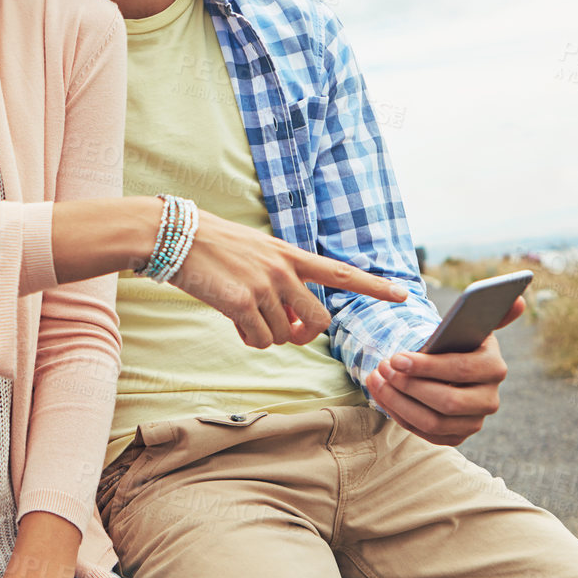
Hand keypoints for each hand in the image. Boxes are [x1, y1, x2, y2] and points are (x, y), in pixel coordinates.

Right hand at [170, 209, 408, 348]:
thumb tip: (291, 322)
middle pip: (317, 322)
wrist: (176, 236)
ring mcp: (263, 287)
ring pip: (284, 335)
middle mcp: (282, 270)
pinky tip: (231, 318)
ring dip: (267, 335)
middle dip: (303, 335)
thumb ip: (282, 281)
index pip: (341, 273)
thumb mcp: (258, 254)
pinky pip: (258, 340)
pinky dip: (247, 339)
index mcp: (291, 255)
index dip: (373, 285)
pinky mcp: (239, 303)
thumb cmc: (215, 246)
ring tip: (243, 314)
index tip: (402, 294)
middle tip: (285, 331)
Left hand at [367, 296, 524, 445]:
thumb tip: (519, 300)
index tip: (397, 357)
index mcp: (494, 367)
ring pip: (433, 421)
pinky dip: (400, 415)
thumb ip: (492, 311)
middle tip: (383, 368)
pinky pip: (426, 434)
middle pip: (448, 401)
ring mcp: (474, 422)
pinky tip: (383, 396)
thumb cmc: (455, 344)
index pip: (461, 369)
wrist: (449, 371)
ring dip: (399, 402)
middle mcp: (490, 399)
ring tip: (377, 380)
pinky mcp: (457, 437)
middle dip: (409, 385)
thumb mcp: (468, 326)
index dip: (426, 366)